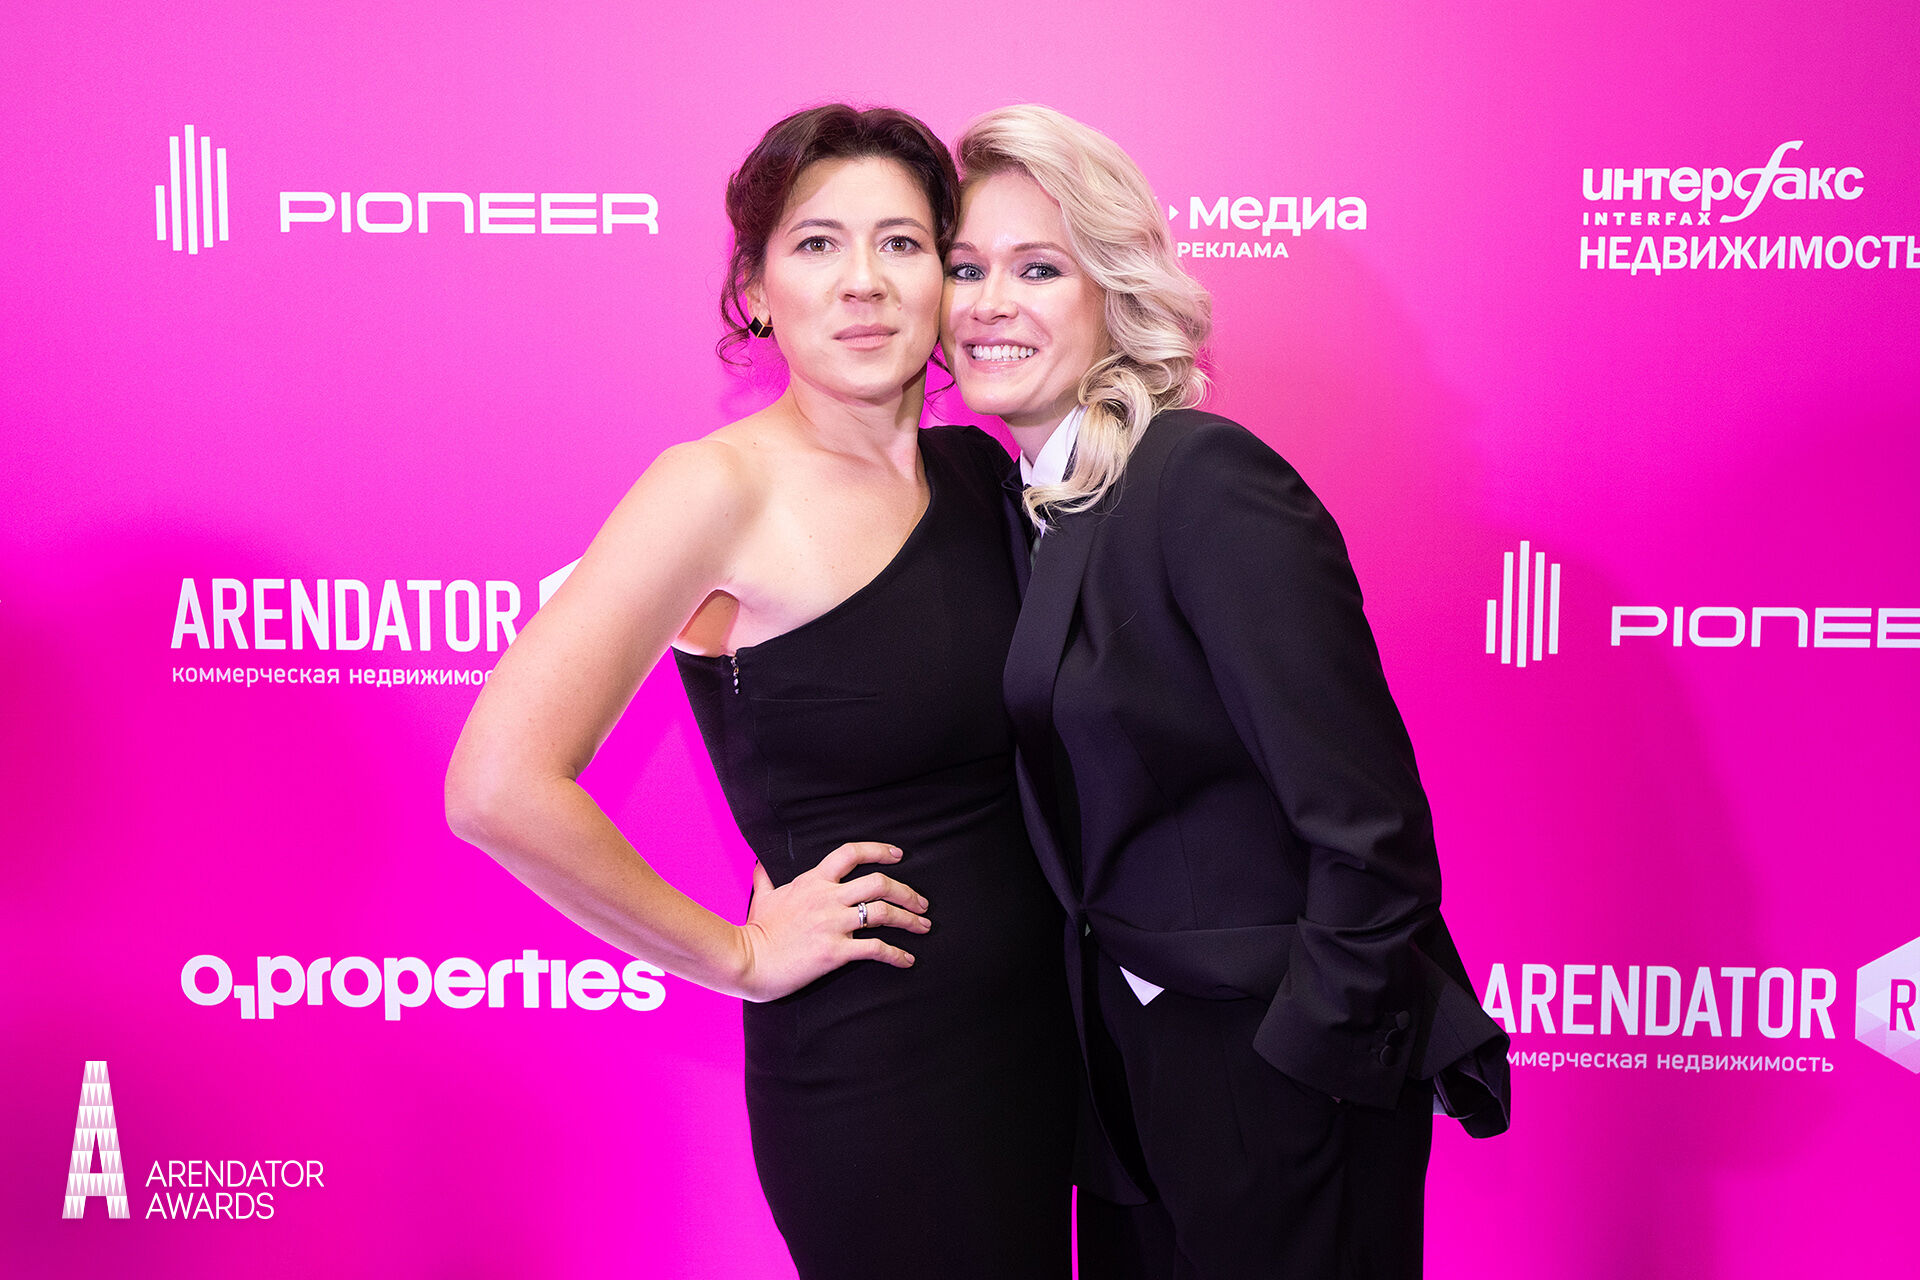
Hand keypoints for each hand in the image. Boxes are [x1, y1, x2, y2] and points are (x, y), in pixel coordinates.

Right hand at [733, 842, 929, 1001]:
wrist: (746, 959)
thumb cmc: (754, 931)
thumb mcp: (763, 898)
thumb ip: (766, 880)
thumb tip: (759, 865)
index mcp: (813, 881)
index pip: (851, 853)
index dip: (879, 850)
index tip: (898, 855)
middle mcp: (827, 898)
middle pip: (879, 882)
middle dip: (906, 891)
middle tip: (922, 903)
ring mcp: (833, 924)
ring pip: (884, 913)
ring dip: (910, 919)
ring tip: (924, 926)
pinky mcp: (836, 951)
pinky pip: (876, 949)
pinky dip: (897, 954)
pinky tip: (907, 959)